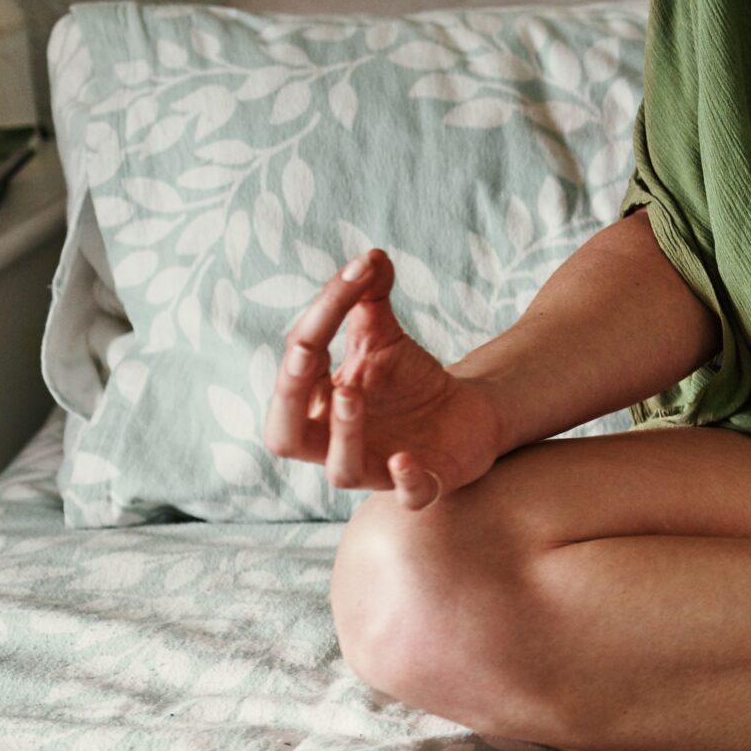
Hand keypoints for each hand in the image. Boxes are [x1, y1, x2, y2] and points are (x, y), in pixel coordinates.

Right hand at [263, 249, 508, 509]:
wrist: (466, 413)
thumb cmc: (409, 379)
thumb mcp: (385, 335)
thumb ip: (369, 297)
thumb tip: (372, 254)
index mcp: (316, 401)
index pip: (300, 359)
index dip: (321, 314)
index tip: (356, 273)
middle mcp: (334, 440)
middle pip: (283, 435)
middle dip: (287, 396)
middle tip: (304, 354)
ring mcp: (376, 466)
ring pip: (340, 470)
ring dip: (343, 432)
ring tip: (352, 391)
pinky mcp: (423, 482)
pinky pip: (409, 496)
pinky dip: (405, 481)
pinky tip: (406, 459)